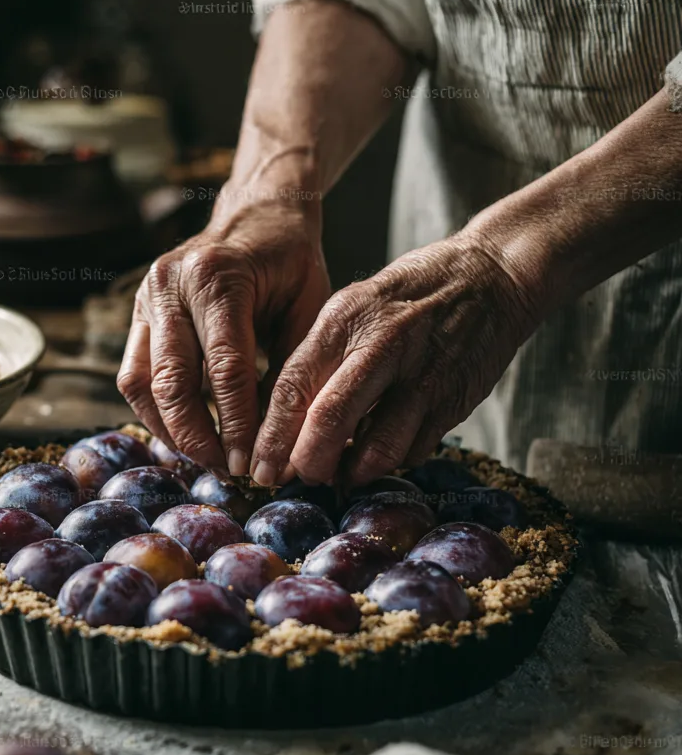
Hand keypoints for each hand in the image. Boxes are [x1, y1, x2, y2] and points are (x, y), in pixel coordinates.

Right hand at [117, 196, 329, 474]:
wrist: (258, 213)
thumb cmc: (292, 262)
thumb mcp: (309, 308)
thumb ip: (291, 369)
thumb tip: (279, 442)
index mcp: (219, 278)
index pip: (226, 369)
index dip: (236, 424)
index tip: (251, 464)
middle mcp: (171, 284)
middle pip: (172, 381)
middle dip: (197, 436)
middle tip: (224, 469)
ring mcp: (147, 296)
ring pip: (140, 382)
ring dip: (168, 429)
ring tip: (202, 457)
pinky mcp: (137, 311)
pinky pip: (133, 374)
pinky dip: (155, 409)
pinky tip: (183, 432)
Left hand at [249, 229, 543, 486]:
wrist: (493, 276)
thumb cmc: (410, 295)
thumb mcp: (354, 307)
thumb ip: (321, 359)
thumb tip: (284, 423)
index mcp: (344, 320)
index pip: (293, 385)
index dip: (272, 436)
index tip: (260, 469)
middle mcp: (381, 347)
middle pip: (330, 419)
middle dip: (307, 462)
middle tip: (299, 478)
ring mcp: (421, 377)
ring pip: (377, 448)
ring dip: (353, 472)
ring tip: (342, 474)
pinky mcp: (453, 401)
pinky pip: (414, 450)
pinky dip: (392, 462)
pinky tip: (382, 454)